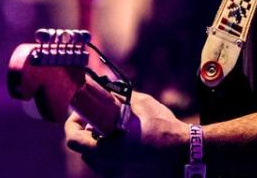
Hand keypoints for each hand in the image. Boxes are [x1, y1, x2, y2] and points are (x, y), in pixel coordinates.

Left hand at [64, 91, 188, 176]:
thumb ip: (117, 97)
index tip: (82, 111)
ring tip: (116, 127)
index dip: (72, 122)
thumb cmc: (161, 127)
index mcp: (105, 150)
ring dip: (100, 140)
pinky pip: (110, 163)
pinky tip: (127, 138)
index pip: (72, 139)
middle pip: (84, 148)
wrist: (184, 150)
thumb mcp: (138, 104)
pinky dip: (112, 149)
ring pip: (96, 157)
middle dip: (88, 130)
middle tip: (100, 116)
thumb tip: (104, 88)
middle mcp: (107, 165)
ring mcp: (116, 172)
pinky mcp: (126, 174)